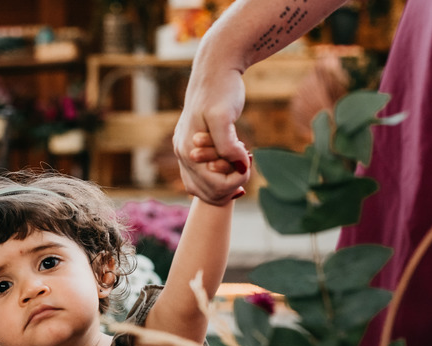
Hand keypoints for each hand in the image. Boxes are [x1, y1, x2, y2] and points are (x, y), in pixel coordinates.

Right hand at [173, 63, 250, 203]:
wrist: (215, 68)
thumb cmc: (221, 88)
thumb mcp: (224, 115)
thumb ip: (227, 144)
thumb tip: (237, 166)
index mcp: (188, 149)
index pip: (213, 186)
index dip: (236, 180)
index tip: (248, 160)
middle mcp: (182, 153)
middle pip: (206, 191)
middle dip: (229, 184)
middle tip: (246, 163)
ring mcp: (184, 150)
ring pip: (201, 188)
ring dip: (223, 182)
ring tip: (239, 162)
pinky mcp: (191, 145)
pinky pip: (200, 176)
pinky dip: (217, 177)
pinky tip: (231, 166)